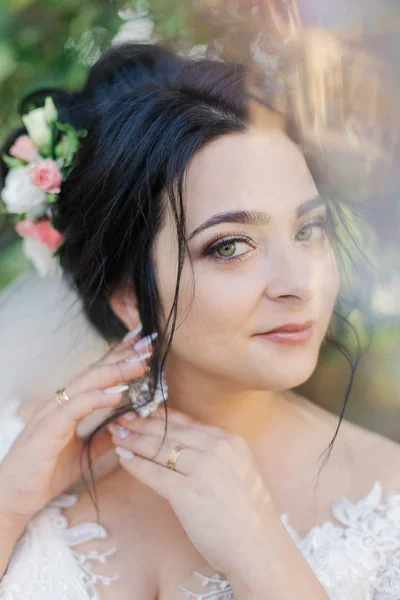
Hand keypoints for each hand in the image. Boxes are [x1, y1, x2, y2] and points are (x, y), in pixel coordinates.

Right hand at [0, 327, 153, 524]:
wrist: (13, 497)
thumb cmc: (44, 473)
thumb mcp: (83, 453)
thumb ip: (103, 437)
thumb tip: (126, 424)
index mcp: (68, 405)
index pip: (97, 375)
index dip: (120, 358)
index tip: (143, 347)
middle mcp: (59, 403)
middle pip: (95, 372)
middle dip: (123, 357)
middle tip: (148, 345)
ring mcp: (51, 413)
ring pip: (86, 384)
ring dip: (115, 372)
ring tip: (139, 365)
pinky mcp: (47, 429)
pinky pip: (74, 408)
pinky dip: (96, 398)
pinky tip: (117, 395)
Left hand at [108, 406, 272, 575]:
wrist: (259, 548)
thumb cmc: (247, 514)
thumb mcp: (237, 471)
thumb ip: (214, 454)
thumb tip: (181, 443)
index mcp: (231, 441)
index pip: (187, 422)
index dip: (161, 416)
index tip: (142, 411)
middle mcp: (218, 449)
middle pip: (171, 431)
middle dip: (142, 424)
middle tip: (121, 418)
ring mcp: (203, 469)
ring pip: (160, 448)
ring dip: (134, 440)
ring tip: (117, 435)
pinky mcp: (188, 493)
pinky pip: (154, 473)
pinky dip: (136, 465)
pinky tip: (123, 459)